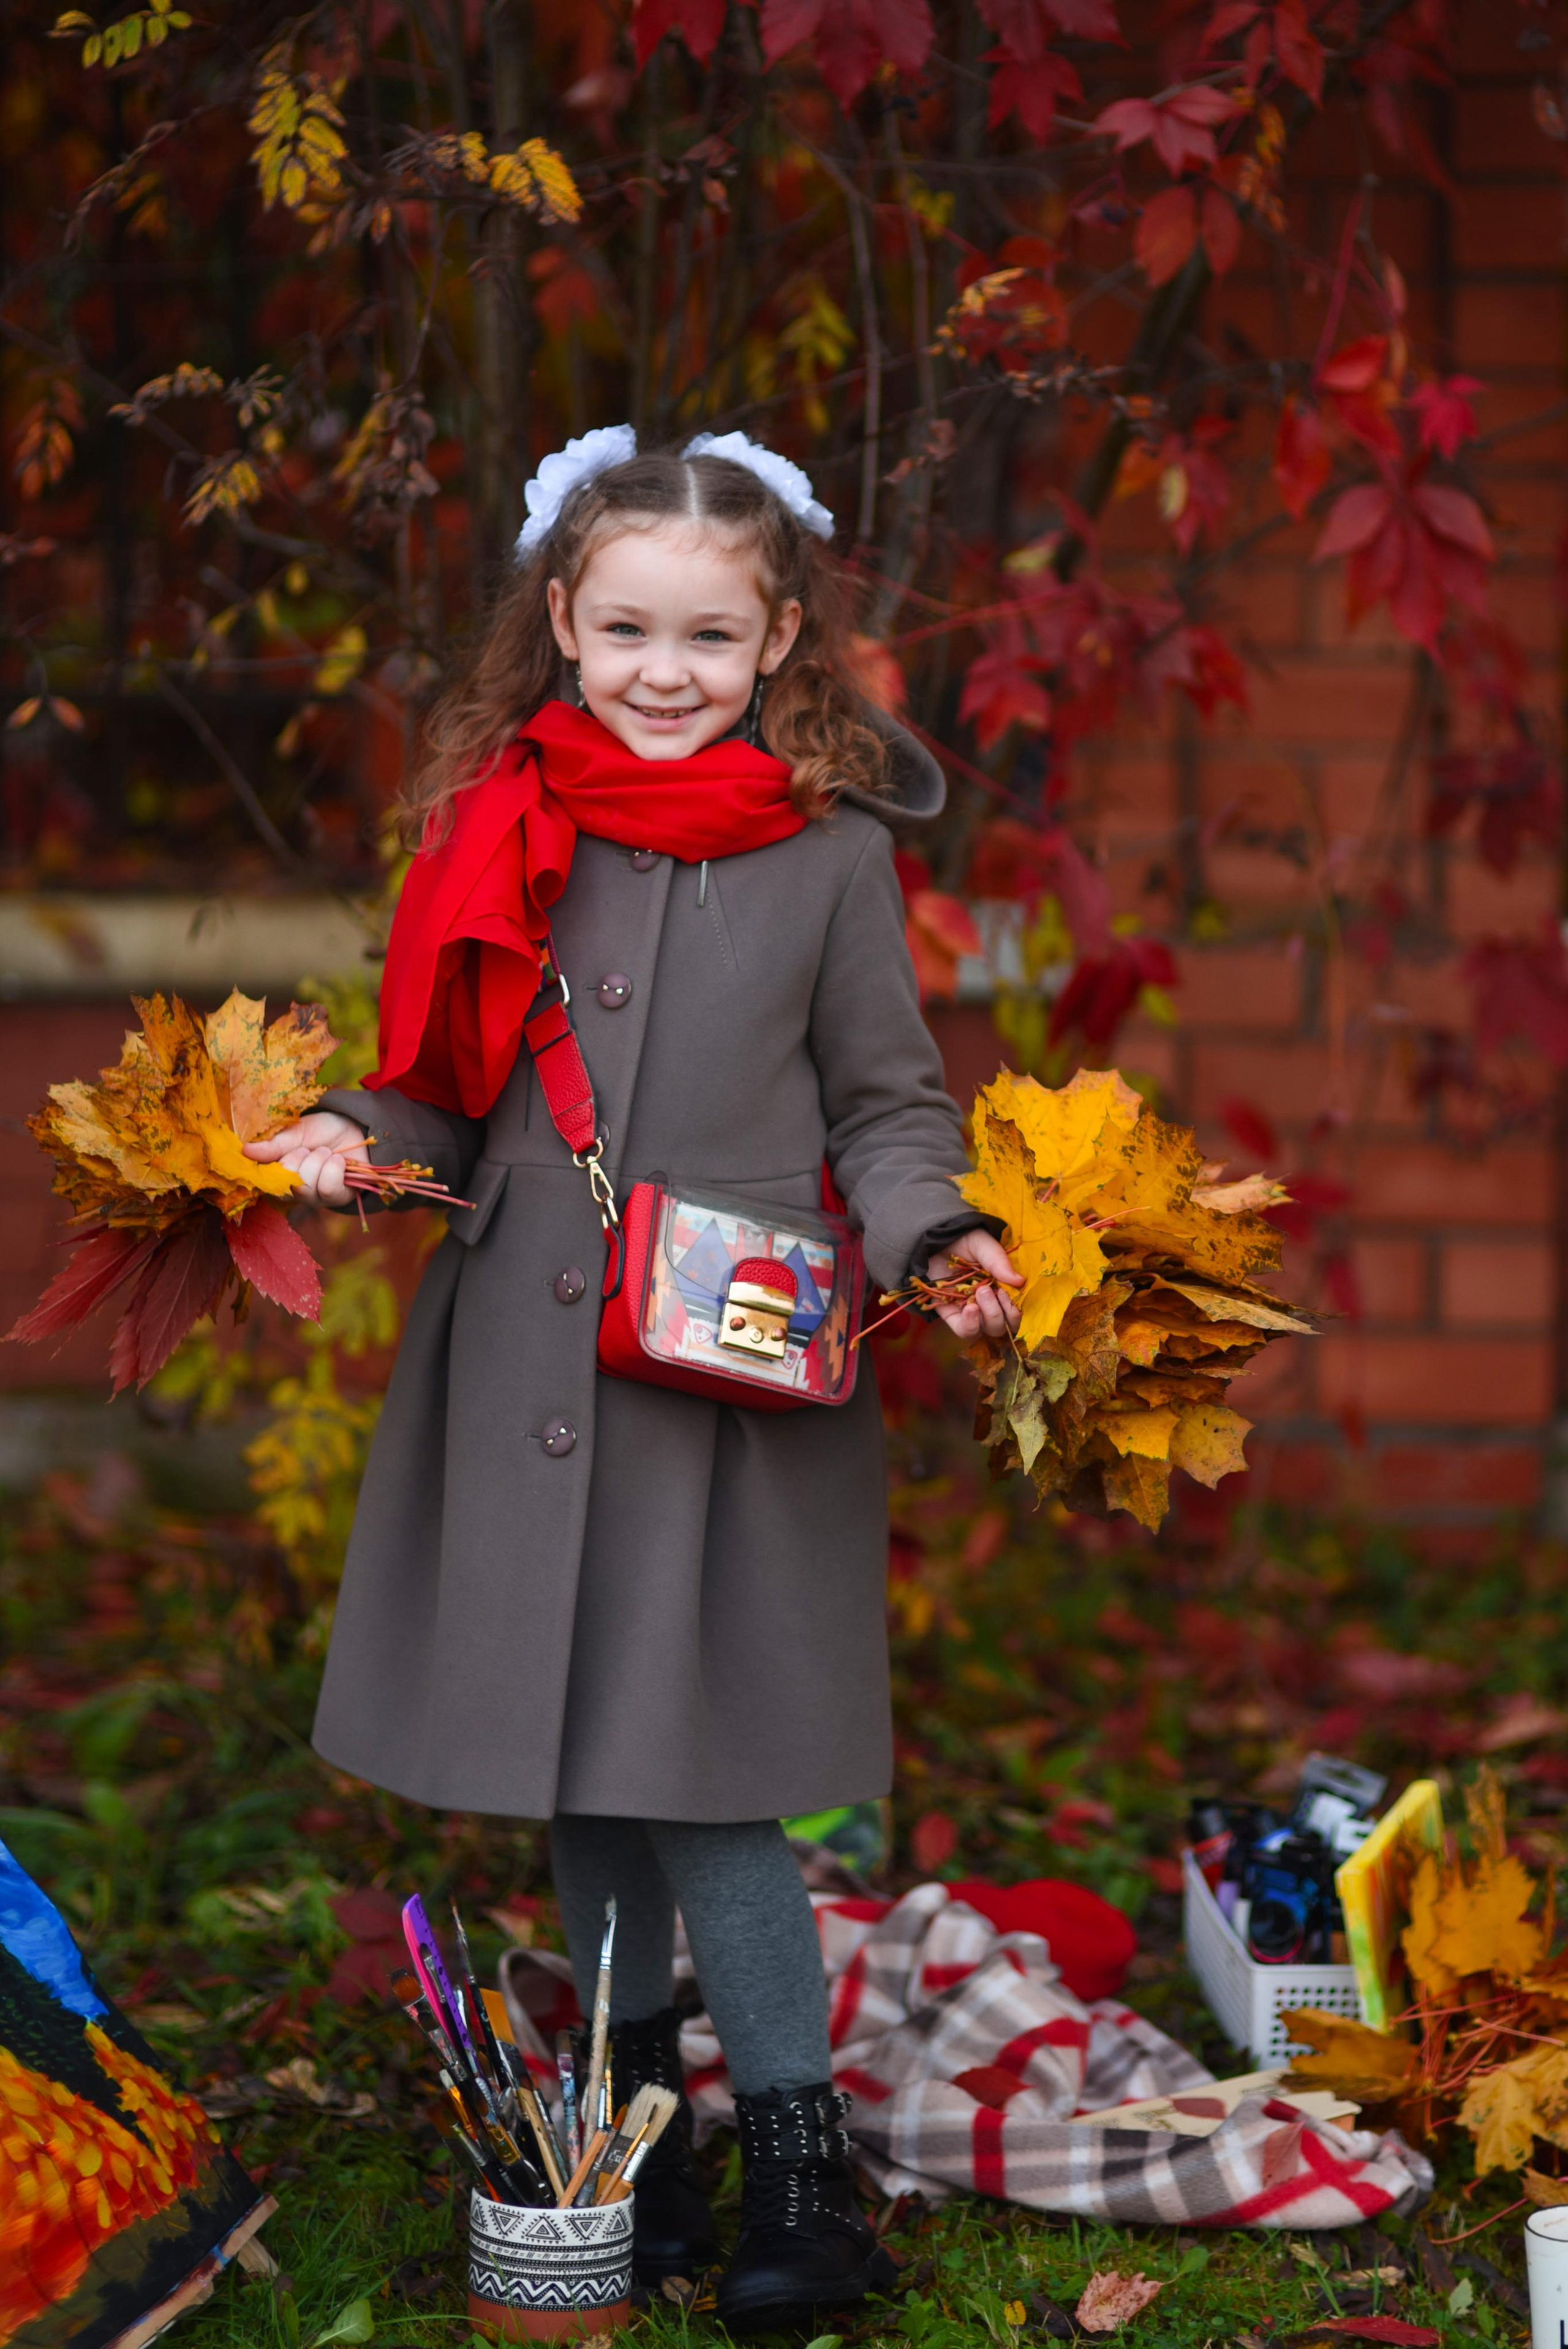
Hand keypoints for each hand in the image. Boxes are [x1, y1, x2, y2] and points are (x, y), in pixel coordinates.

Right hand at [244, 1111, 370, 1207]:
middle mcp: (294, 1190)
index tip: (293, 1147)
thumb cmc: (322, 1130)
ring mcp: (315, 1197)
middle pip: (286, 1186)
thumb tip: (245, 1150)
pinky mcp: (336, 1199)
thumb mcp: (296, 1131)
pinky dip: (334, 1168)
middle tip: (310, 1148)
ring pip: (306, 1189)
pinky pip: (328, 1189)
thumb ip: (274, 1145)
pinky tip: (339, 1160)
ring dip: (318, 1162)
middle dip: (299, 1159)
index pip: (265, 1181)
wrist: (354, 1126)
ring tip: (326, 1152)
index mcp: (278, 1173)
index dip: (277, 1165)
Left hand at [927, 1228, 1021, 1339]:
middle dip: (1002, 1312)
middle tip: (991, 1291)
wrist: (934, 1240)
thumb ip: (999, 1261)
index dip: (1016, 1307)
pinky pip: (965, 1330)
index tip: (1008, 1291)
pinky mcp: (953, 1316)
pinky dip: (970, 1324)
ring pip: (989, 1329)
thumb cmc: (962, 1241)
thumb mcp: (982, 1245)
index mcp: (1003, 1287)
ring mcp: (972, 1312)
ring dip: (989, 1315)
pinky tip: (970, 1309)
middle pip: (1005, 1325)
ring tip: (980, 1292)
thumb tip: (1020, 1281)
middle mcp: (991, 1303)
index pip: (1017, 1310)